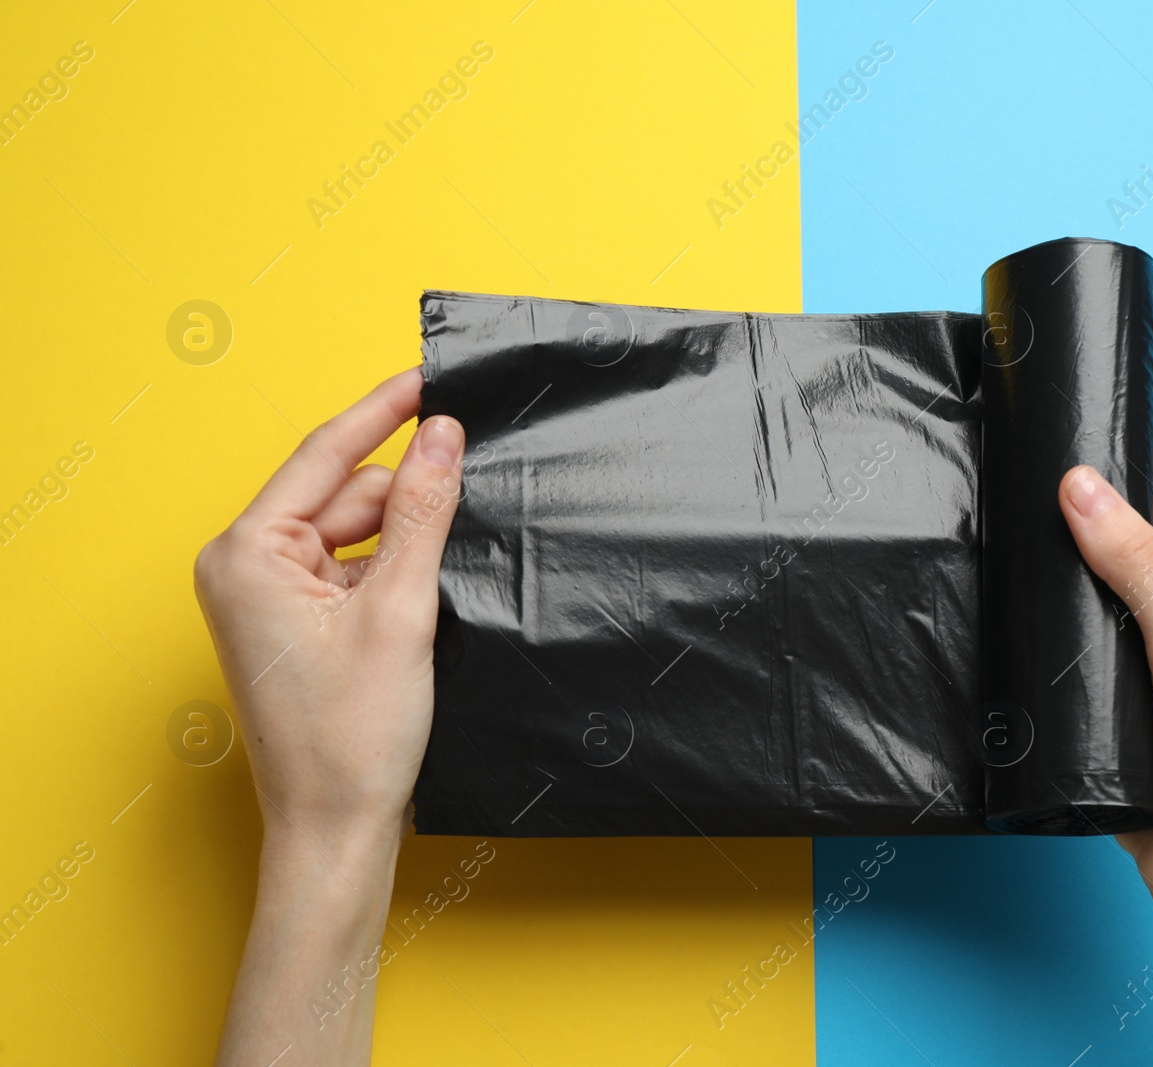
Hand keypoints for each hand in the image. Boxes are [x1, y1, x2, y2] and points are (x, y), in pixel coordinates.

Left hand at [197, 369, 463, 1064]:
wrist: (336, 828)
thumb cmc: (351, 737)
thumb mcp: (401, 609)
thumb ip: (424, 512)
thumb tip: (444, 436)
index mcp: (245, 554)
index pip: (324, 454)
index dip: (385, 411)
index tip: (431, 377)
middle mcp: (243, 566)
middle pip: (346, 493)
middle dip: (407, 499)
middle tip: (469, 503)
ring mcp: (266, 596)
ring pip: (354, 530)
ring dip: (404, 542)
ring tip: (436, 590)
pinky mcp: (293, 621)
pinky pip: (351, 567)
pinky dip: (393, 572)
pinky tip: (424, 599)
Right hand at [1058, 345, 1152, 1063]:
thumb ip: (1136, 564)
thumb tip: (1077, 483)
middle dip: (1119, 447)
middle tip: (1066, 399)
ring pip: (1109, 554)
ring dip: (1075, 518)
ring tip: (1025, 466)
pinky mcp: (1117, 677)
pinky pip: (1077, 614)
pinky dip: (1048, 587)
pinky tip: (1013, 567)